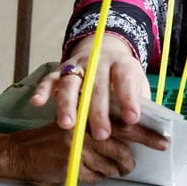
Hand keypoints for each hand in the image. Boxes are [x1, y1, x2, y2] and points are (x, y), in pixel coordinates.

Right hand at [3, 120, 168, 184]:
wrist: (17, 152)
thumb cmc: (46, 140)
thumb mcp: (74, 124)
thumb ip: (97, 126)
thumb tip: (129, 136)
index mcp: (86, 113)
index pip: (123, 122)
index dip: (146, 133)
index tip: (163, 140)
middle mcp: (82, 127)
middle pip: (122, 145)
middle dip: (131, 160)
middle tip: (133, 166)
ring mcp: (76, 146)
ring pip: (111, 165)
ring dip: (111, 170)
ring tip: (104, 168)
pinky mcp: (71, 164)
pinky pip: (96, 176)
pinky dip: (95, 176)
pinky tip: (83, 170)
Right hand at [30, 35, 149, 140]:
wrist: (103, 50)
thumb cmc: (122, 78)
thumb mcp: (137, 84)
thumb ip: (140, 102)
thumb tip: (148, 128)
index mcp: (122, 64)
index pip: (125, 80)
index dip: (128, 99)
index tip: (132, 119)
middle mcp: (98, 62)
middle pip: (97, 86)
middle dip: (98, 111)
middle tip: (101, 134)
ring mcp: (77, 66)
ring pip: (70, 83)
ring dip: (68, 105)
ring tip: (68, 125)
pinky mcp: (60, 70)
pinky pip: (49, 79)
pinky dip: (43, 90)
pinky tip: (38, 102)